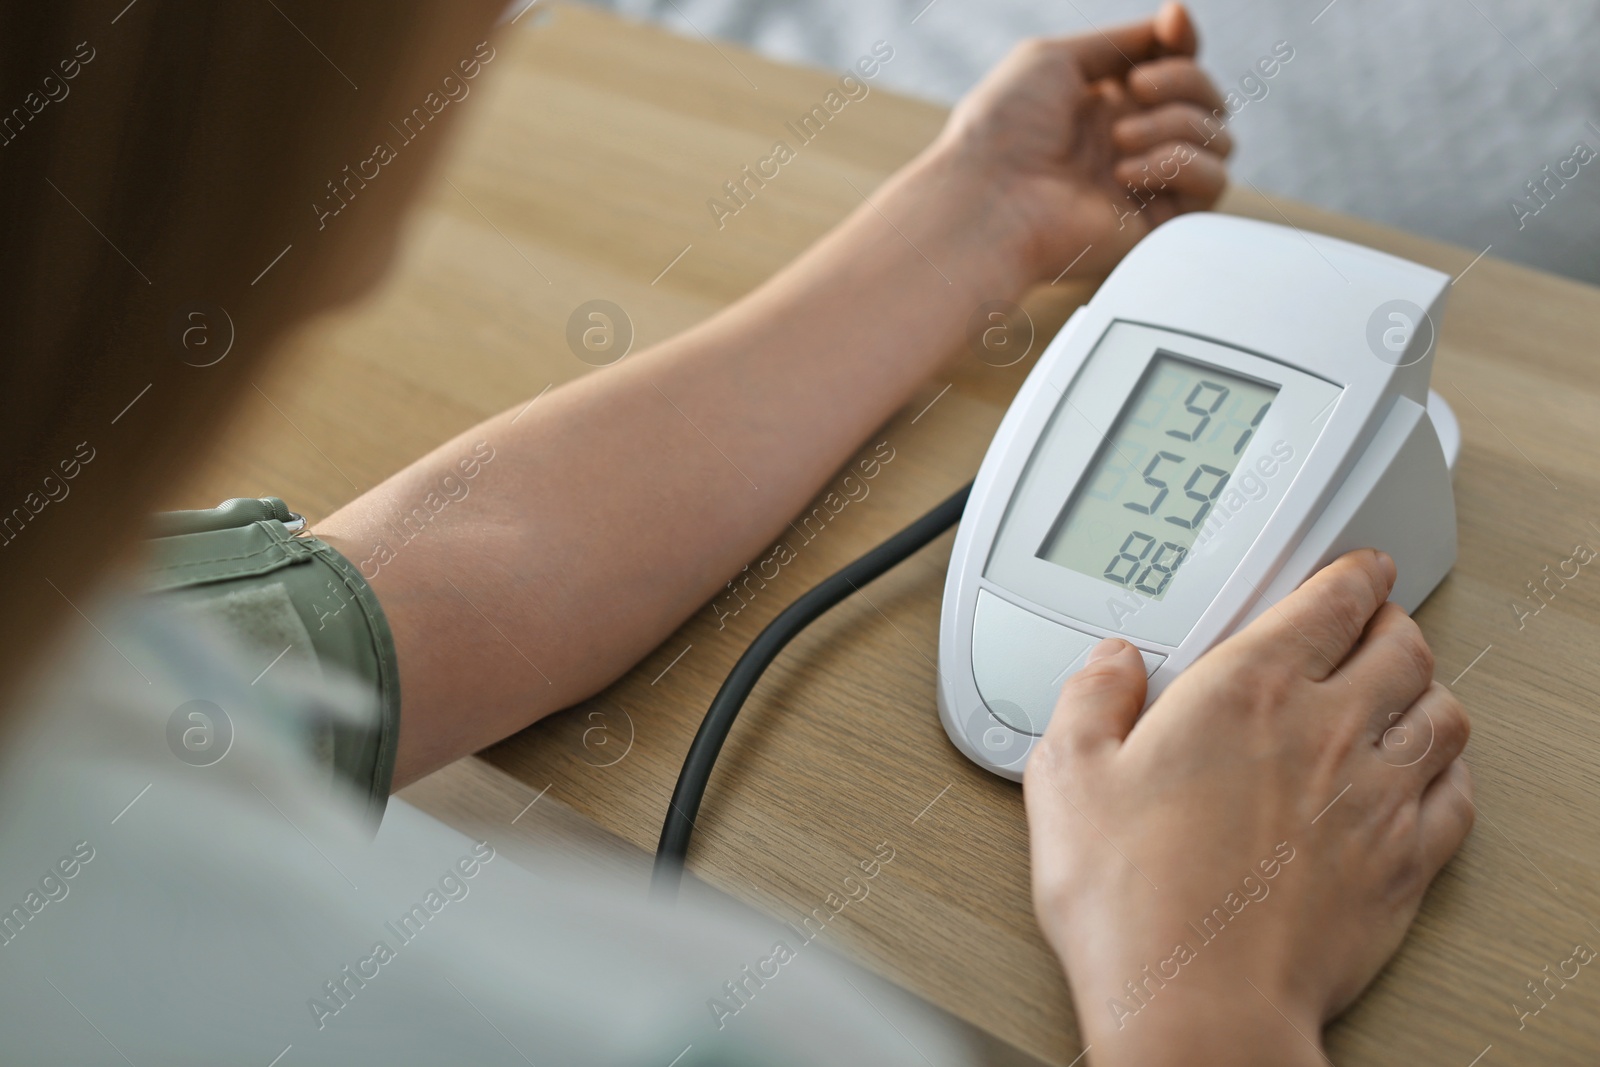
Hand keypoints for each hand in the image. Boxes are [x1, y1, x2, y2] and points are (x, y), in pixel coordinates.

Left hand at [915, 2, 1232, 284]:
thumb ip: (1122, 42)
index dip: (1183, 43)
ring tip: (1118, 140)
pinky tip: (1126, 173)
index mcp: (1107, 102)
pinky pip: (1213, 184)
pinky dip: (1177, 165)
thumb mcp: (1055, 59)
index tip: (1173, 24)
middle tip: (1136, 89)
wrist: (988, 198)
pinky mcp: (1158, 223)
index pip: (1177, 66)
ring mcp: (1148, 182)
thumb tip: (1175, 24)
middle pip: (1208, 98)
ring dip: (1174, 124)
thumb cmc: (1004, 129)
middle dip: (1183, 80)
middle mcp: (1133, 141)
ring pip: (1218, 139)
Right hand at [1023, 550, 1472, 1066]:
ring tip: (1403, 690)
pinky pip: (1457, 794)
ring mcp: (1375, 799)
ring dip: (1426, 690)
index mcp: (1246, 691)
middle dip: (1392, 623)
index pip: (1332, 602)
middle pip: (1402, 646)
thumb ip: (1090, 699)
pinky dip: (1448, 770)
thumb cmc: (1133, 902)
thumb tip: (1110, 662)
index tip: (1354, 570)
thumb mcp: (1067, 779)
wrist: (1196, 1006)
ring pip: (1443, 713)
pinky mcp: (1403, 865)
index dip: (1352, 575)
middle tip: (1375, 623)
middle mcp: (1325, 731)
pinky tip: (1424, 774)